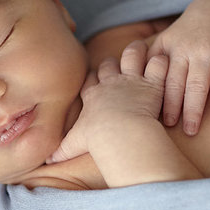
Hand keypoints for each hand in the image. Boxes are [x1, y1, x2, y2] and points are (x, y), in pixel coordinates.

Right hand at [47, 40, 168, 163]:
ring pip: (133, 54)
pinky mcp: (152, 82)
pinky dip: (161, 62)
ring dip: (137, 51)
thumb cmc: (97, 138)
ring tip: (142, 48)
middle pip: (109, 63)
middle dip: (113, 62)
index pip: (90, 79)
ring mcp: (132, 79)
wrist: (119, 132)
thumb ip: (62, 150)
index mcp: (94, 95)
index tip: (97, 78)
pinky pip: (157, 64)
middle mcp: (111, 83)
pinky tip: (163, 61)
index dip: (94, 77)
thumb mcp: (74, 144)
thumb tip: (46, 161)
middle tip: (121, 64)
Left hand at [147, 0, 209, 134]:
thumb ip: (148, 61)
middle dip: (193, 108)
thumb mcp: (165, 41)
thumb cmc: (187, 32)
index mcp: (178, 52)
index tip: (166, 124)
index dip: (169, 102)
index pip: (171, 81)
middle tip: (191, 131)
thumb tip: (122, 82)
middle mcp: (199, 50)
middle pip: (196, 83)